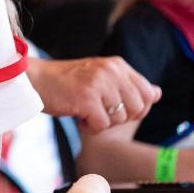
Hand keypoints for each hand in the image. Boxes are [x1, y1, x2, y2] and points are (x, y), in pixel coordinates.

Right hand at [29, 56, 160, 131]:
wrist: (35, 81)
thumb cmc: (67, 82)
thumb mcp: (102, 78)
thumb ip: (129, 85)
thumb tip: (157, 93)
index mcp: (117, 65)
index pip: (148, 93)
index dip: (136, 108)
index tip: (116, 108)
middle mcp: (111, 71)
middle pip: (138, 108)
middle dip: (121, 117)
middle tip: (100, 112)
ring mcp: (99, 84)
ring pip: (120, 119)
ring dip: (104, 122)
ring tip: (86, 112)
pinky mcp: (86, 99)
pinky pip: (102, 126)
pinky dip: (90, 127)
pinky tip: (79, 117)